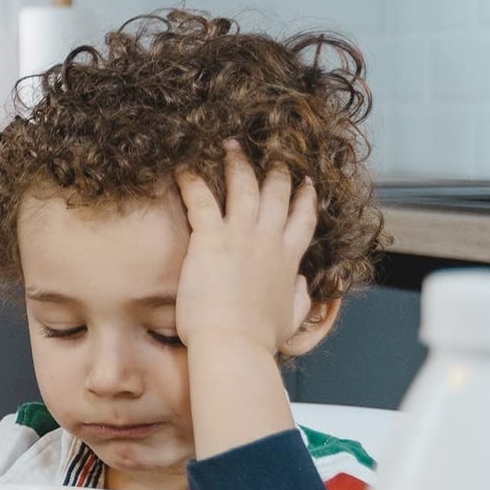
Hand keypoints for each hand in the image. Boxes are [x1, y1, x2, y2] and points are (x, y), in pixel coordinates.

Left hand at [174, 140, 316, 356]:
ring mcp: (241, 236)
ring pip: (244, 186)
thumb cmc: (257, 340)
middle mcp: (269, 240)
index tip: (306, 181)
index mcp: (289, 258)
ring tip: (229, 144)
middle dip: (275, 169)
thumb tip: (304, 286)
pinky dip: (191, 179)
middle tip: (271, 152)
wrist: (234, 345)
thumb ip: (300, 298)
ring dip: (237, 163)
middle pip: (278, 192)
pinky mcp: (211, 239)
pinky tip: (184, 166)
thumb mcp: (291, 318)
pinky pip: (200, 199)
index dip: (306, 196)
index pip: (304, 217)